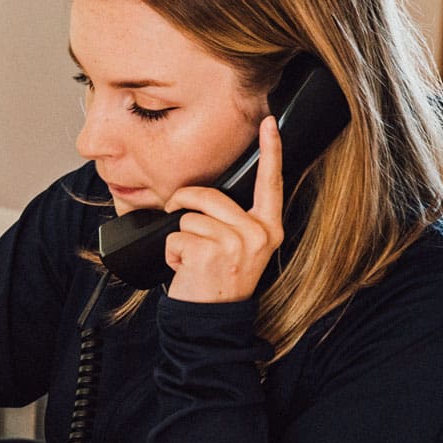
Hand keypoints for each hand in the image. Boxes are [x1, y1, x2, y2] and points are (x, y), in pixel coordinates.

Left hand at [164, 116, 285, 303]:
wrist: (210, 320)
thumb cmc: (218, 280)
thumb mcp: (239, 248)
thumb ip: (234, 219)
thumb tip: (210, 194)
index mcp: (268, 228)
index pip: (270, 183)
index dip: (271, 150)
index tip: (270, 122)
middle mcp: (258, 234)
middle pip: (208, 195)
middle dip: (183, 204)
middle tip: (184, 231)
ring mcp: (237, 243)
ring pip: (189, 217)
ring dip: (179, 238)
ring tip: (193, 260)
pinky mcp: (211, 253)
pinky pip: (176, 236)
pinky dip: (171, 253)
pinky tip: (186, 270)